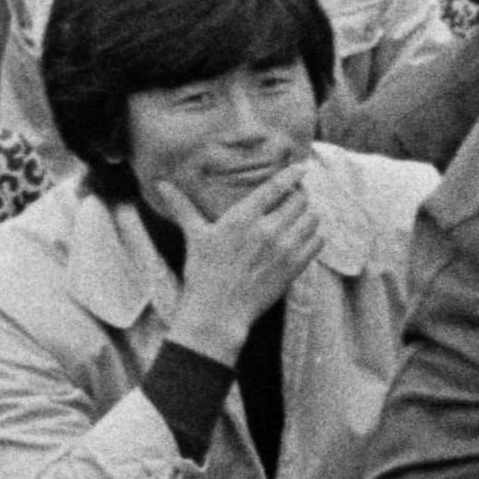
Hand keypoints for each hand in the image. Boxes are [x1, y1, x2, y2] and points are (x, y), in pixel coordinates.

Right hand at [164, 169, 325, 350]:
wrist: (218, 312)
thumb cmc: (202, 272)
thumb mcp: (194, 236)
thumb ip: (183, 207)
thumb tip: (161, 184)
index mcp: (242, 219)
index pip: (276, 187)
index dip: (292, 174)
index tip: (302, 166)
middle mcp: (267, 230)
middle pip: (300, 200)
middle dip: (298, 196)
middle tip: (292, 198)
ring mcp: (284, 249)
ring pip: (312, 218)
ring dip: (308, 214)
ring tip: (297, 217)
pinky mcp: (295, 267)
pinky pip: (318, 241)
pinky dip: (314, 235)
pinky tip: (302, 236)